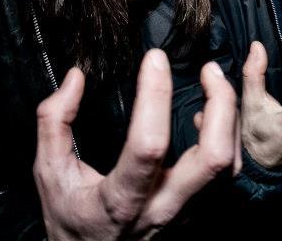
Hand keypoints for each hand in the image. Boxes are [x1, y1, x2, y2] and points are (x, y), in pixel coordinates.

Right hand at [34, 49, 239, 239]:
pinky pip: (230, 174)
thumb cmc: (72, 221)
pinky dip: (229, 138)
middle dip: (221, 105)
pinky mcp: (200, 212)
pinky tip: (210, 118)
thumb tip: (75, 78)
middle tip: (209, 69)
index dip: (155, 97)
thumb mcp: (50, 176)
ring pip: (231, 165)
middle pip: (214, 158)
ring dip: (230, 118)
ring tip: (214, 83)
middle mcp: (163, 209)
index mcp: (121, 200)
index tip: (154, 59)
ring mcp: (188, 213)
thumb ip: (54, 124)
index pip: (149, 146)